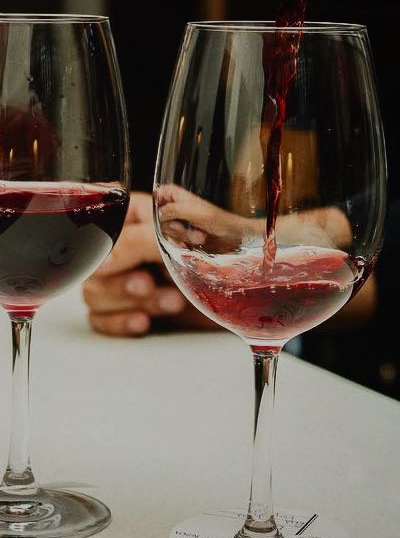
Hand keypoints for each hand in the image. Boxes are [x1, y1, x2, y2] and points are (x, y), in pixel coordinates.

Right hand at [82, 192, 216, 335]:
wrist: (246, 287)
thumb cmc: (222, 250)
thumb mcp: (180, 238)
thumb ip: (140, 242)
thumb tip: (104, 261)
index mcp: (133, 214)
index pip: (93, 221)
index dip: (95, 241)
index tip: (111, 260)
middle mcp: (124, 243)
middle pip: (90, 265)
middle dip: (120, 280)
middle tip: (147, 285)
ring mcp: (123, 276)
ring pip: (94, 294)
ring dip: (129, 302)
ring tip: (171, 302)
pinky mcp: (127, 308)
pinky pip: (101, 320)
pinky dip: (121, 323)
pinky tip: (143, 322)